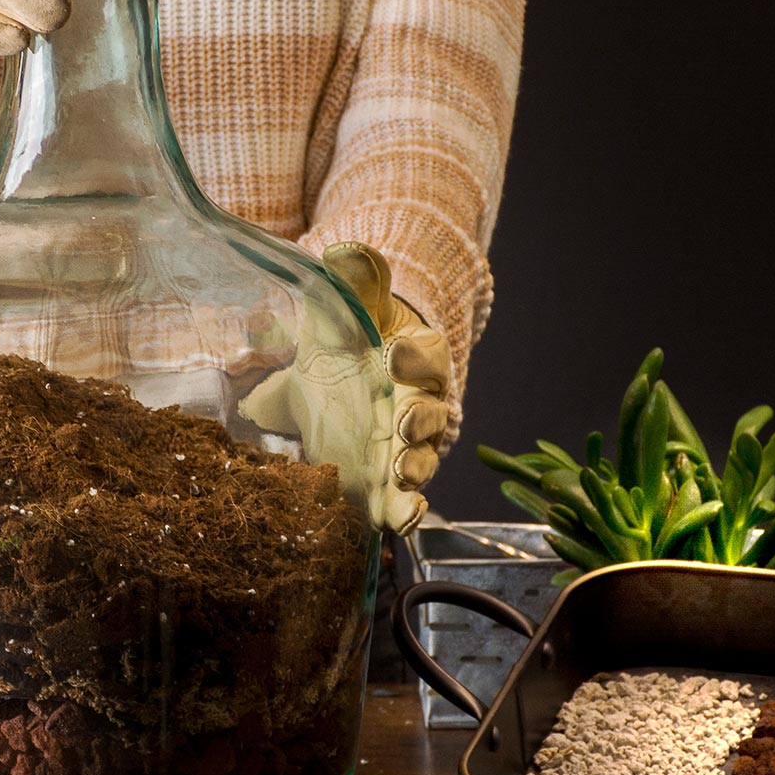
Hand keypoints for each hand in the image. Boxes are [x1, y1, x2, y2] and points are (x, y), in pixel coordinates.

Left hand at [239, 242, 453, 533]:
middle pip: (431, 413)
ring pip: (422, 459)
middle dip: (420, 421)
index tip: (393, 352)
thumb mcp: (347, 306)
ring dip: (415, 470)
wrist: (343, 374)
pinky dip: (403, 512)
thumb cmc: (351, 338)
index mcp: (414, 356)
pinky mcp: (384, 479)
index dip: (415, 355)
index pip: (427, 353)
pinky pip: (400, 499)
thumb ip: (352, 281)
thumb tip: (345, 252)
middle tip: (402, 424)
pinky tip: (400, 522)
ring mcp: (404, 445)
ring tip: (403, 477)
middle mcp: (418, 402)